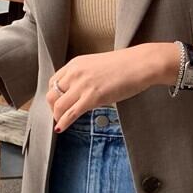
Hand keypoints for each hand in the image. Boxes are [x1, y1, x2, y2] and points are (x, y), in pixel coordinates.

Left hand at [47, 45, 168, 131]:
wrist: (140, 64)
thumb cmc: (126, 65)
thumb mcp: (98, 66)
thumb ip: (87, 76)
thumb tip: (84, 91)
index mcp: (76, 64)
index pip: (54, 81)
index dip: (53, 95)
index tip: (56, 103)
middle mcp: (75, 73)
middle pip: (52, 94)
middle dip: (52, 107)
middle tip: (58, 115)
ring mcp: (83, 86)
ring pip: (59, 105)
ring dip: (57, 116)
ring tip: (60, 123)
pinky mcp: (92, 97)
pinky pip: (71, 113)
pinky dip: (63, 122)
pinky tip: (61, 128)